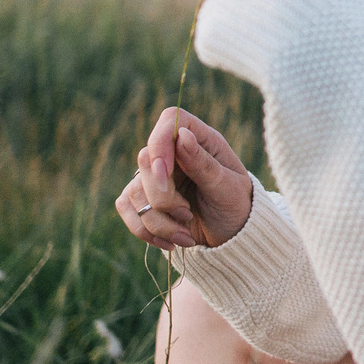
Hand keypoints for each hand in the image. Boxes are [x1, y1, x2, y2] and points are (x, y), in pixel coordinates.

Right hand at [115, 107, 255, 249]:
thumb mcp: (226, 187)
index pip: (170, 121)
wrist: (233, 237)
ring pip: (134, 192)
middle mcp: (175, 154)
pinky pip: (127, 209)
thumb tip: (182, 134)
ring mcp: (156, 177)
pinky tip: (170, 242)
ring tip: (185, 235)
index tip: (165, 172)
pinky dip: (146, 231)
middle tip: (187, 214)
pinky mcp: (144, 200)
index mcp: (200, 140)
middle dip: (162, 197)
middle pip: (146, 160)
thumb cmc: (237, 206)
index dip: (161, 143)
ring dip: (158, 222)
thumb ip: (203, 163)